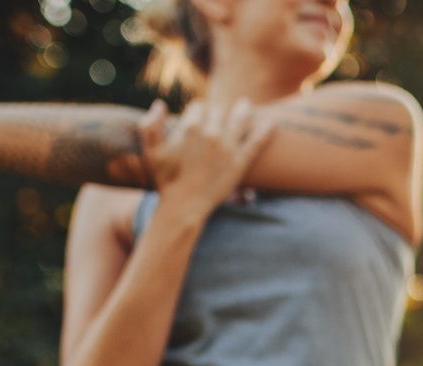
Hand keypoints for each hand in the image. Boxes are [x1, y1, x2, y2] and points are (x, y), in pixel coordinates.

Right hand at [139, 99, 279, 220]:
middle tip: (221, 113)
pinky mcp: (240, 162)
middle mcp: (211, 133)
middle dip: (218, 111)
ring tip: (246, 105)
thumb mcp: (151, 151)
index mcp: (190, 127)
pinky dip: (265, 131)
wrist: (184, 205)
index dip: (198, 110)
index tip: (199, 115)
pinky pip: (257, 142)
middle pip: (219, 111)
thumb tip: (160, 104)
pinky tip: (273, 123)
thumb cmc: (166, 179)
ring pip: (240, 119)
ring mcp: (228, 147)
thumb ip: (149, 125)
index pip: (199, 106)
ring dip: (243, 110)